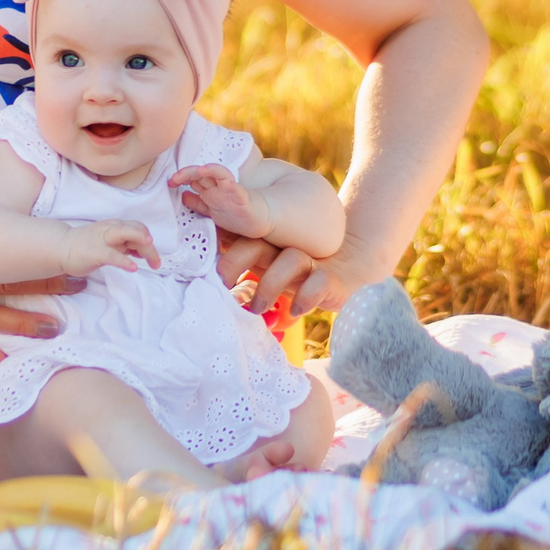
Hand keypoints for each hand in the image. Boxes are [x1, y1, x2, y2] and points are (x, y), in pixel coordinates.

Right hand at [59, 220, 159, 276]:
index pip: (138, 228)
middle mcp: (112, 229)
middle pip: (137, 230)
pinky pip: (112, 255)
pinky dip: (124, 261)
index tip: (152, 256)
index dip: (148, 239)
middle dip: (149, 245)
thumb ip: (125, 244)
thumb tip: (142, 251)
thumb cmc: (86, 245)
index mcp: (116, 226)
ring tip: (151, 256)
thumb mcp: (110, 242)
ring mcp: (103, 239)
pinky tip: (133, 268)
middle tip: (157, 263)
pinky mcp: (95, 252)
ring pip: (127, 235)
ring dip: (142, 243)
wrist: (61, 247)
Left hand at [169, 163, 269, 238]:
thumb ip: (198, 204)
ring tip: (199, 171)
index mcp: (210, 190)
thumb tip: (182, 196)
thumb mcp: (212, 211)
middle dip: (188, 173)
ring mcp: (230, 190)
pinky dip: (229, 183)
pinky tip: (224, 182)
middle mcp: (219, 187)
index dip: (180, 178)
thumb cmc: (235, 214)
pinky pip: (235, 188)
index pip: (193, 179)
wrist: (259, 221)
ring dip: (208, 171)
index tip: (169, 183)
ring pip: (219, 174)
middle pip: (202, 174)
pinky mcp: (242, 197)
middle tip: (174, 179)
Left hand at [218, 235, 384, 320]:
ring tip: (257, 310)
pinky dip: (305, 297)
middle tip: (222, 286)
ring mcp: (310, 261)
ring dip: (269, 286)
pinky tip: (294, 313)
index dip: (217, 243)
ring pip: (289, 260)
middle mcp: (285, 249)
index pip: (237, 237)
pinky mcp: (330, 278)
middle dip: (235, 260)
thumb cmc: (299, 278)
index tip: (198, 265)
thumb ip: (243, 278)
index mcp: (265, 247)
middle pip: (257, 241)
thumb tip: (208, 295)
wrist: (351, 274)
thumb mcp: (268, 274)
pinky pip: (318, 282)